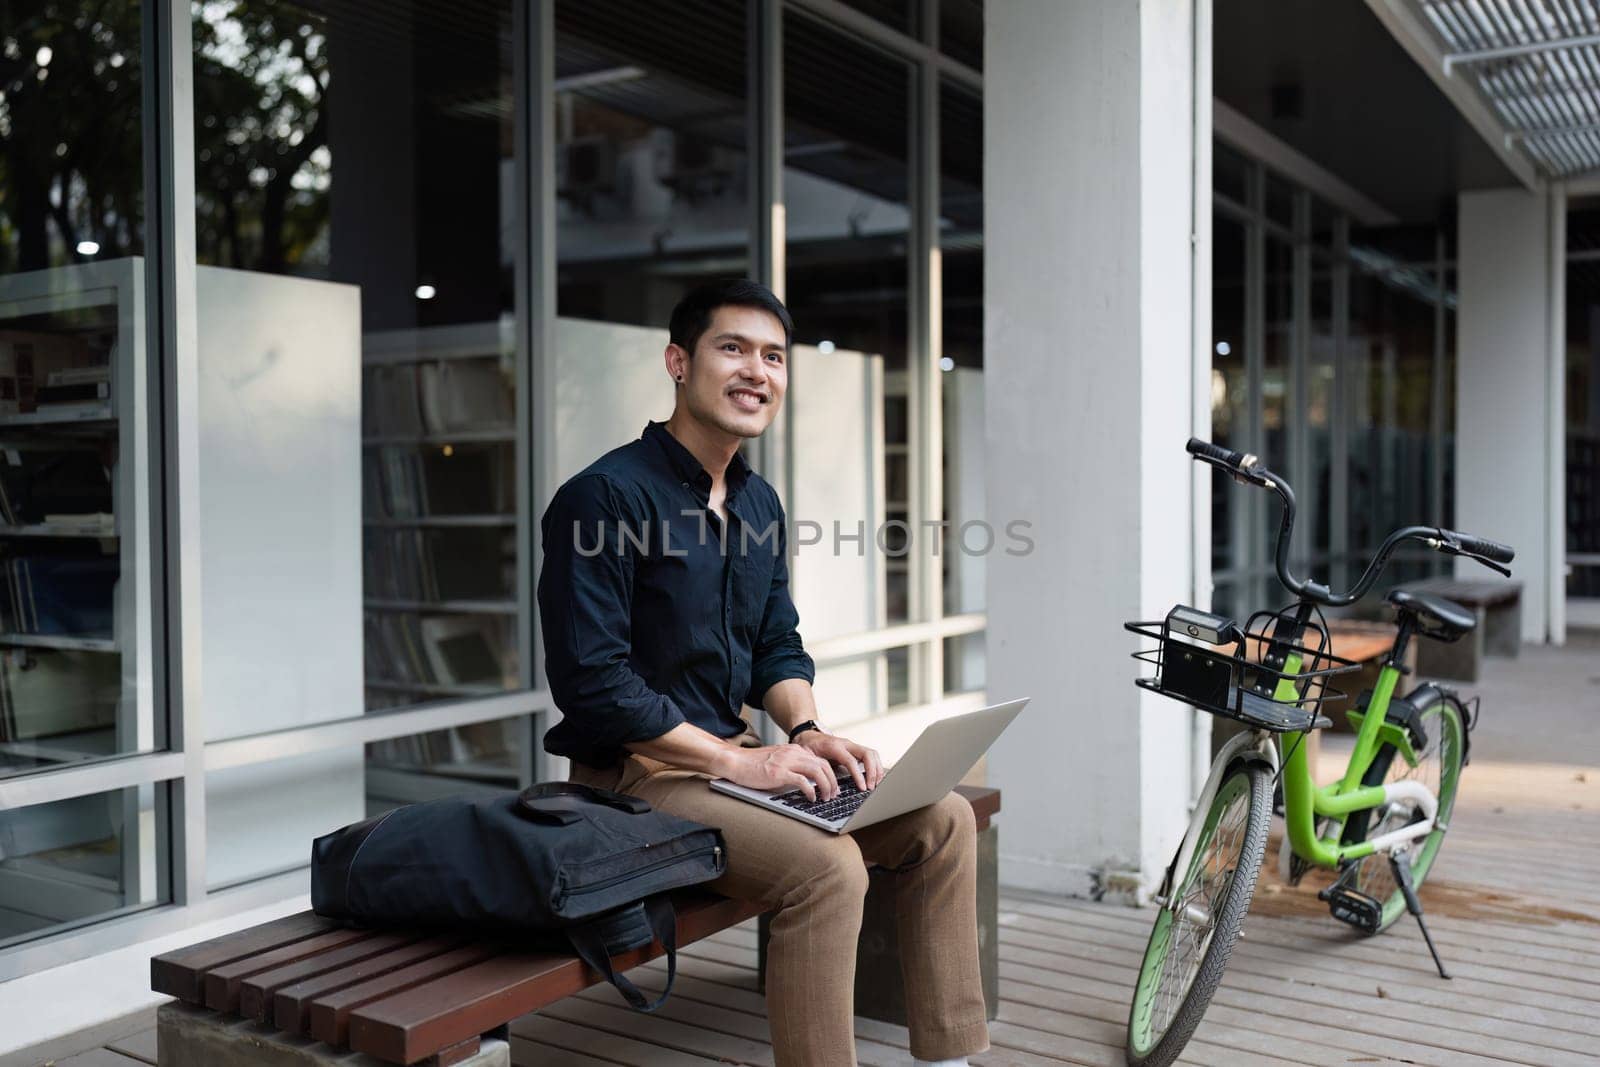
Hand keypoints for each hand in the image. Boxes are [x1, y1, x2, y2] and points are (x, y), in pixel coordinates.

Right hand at [722, 743, 842, 801]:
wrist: (735, 761)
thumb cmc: (753, 764)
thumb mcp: (777, 760)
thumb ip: (791, 766)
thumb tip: (805, 781)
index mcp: (794, 750)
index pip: (821, 760)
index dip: (831, 774)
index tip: (833, 786)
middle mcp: (793, 753)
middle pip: (823, 765)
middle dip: (833, 781)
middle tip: (834, 795)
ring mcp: (786, 762)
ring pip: (817, 771)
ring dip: (826, 786)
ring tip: (826, 798)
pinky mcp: (778, 773)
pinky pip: (802, 781)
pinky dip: (811, 791)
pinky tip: (811, 798)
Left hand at [793, 730, 883, 792]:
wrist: (808, 735)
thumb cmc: (808, 747)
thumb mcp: (809, 758)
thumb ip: (818, 770)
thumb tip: (828, 787)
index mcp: (834, 746)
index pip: (851, 761)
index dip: (858, 775)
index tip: (862, 788)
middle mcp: (846, 744)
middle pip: (868, 754)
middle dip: (873, 772)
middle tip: (871, 787)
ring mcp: (852, 745)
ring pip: (872, 753)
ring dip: (877, 769)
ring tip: (875, 784)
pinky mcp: (855, 749)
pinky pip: (870, 756)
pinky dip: (875, 766)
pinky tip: (874, 778)